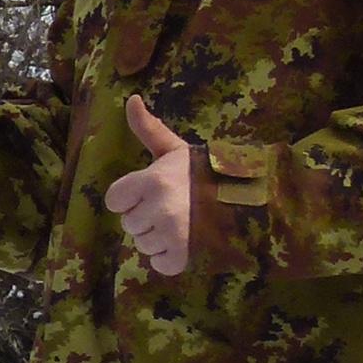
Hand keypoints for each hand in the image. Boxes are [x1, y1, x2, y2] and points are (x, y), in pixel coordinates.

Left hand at [102, 95, 195, 276]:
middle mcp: (160, 208)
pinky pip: (159, 264)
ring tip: (179, 222)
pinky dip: (168, 257)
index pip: (114, 199)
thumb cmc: (205, 172)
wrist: (248, 198)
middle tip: (169, 206)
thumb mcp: (175, 148)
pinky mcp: (186, 255)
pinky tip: (184, 241)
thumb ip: (148, 128)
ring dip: (156, 237)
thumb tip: (131, 99)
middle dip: (144, 217)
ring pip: (142, 244)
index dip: (128, 197)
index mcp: (153, 180)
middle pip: (128, 223)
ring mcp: (173, 234)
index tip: (148, 191)